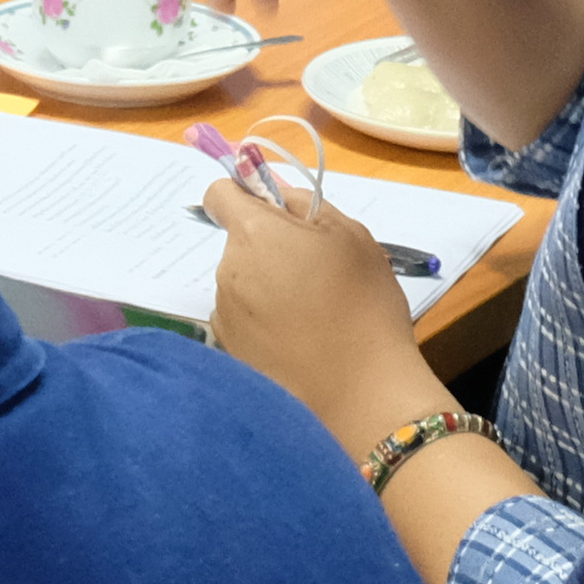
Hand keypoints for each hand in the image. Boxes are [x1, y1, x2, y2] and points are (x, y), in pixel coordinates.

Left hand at [204, 167, 440, 448]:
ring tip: (313, 316)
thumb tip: (274, 190)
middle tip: (316, 273)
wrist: (362, 393)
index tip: (274, 212)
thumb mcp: (350, 237)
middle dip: (269, 249)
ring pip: (242, 284)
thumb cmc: (364, 305)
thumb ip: (305, 204)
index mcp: (254, 234)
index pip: (219, 193)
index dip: (243, 195)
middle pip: (238, 243)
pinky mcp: (230, 353)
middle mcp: (227, 271)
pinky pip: (243, 321)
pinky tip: (299, 344)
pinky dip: (263, 325)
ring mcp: (224, 316)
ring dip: (266, 287)